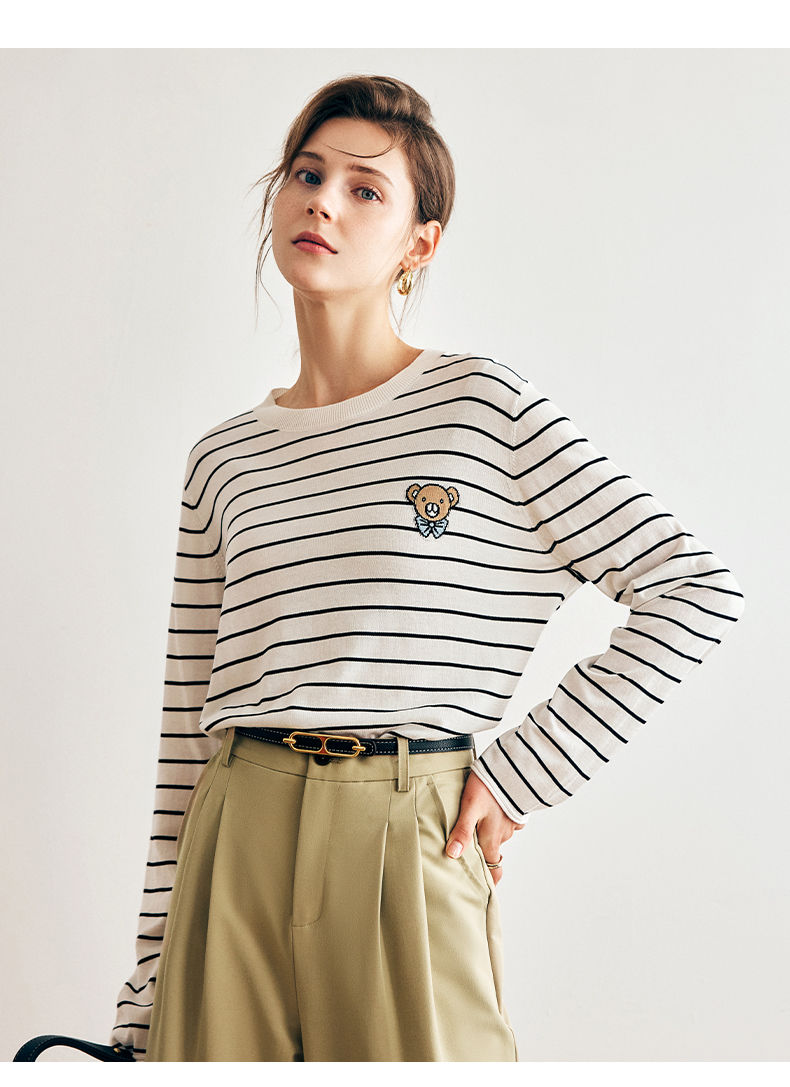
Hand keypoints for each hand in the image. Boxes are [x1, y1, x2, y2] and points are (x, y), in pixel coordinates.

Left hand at [445, 770, 524, 885]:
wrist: (513, 768)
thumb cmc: (489, 788)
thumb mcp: (470, 808)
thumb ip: (462, 831)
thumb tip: (452, 855)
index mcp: (492, 839)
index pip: (492, 868)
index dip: (490, 880)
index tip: (485, 890)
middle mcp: (503, 834)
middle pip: (494, 852)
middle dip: (486, 857)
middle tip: (474, 858)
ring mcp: (511, 822)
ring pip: (500, 835)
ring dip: (491, 835)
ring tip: (478, 830)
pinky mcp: (516, 809)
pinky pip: (508, 820)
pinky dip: (500, 820)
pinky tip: (492, 812)